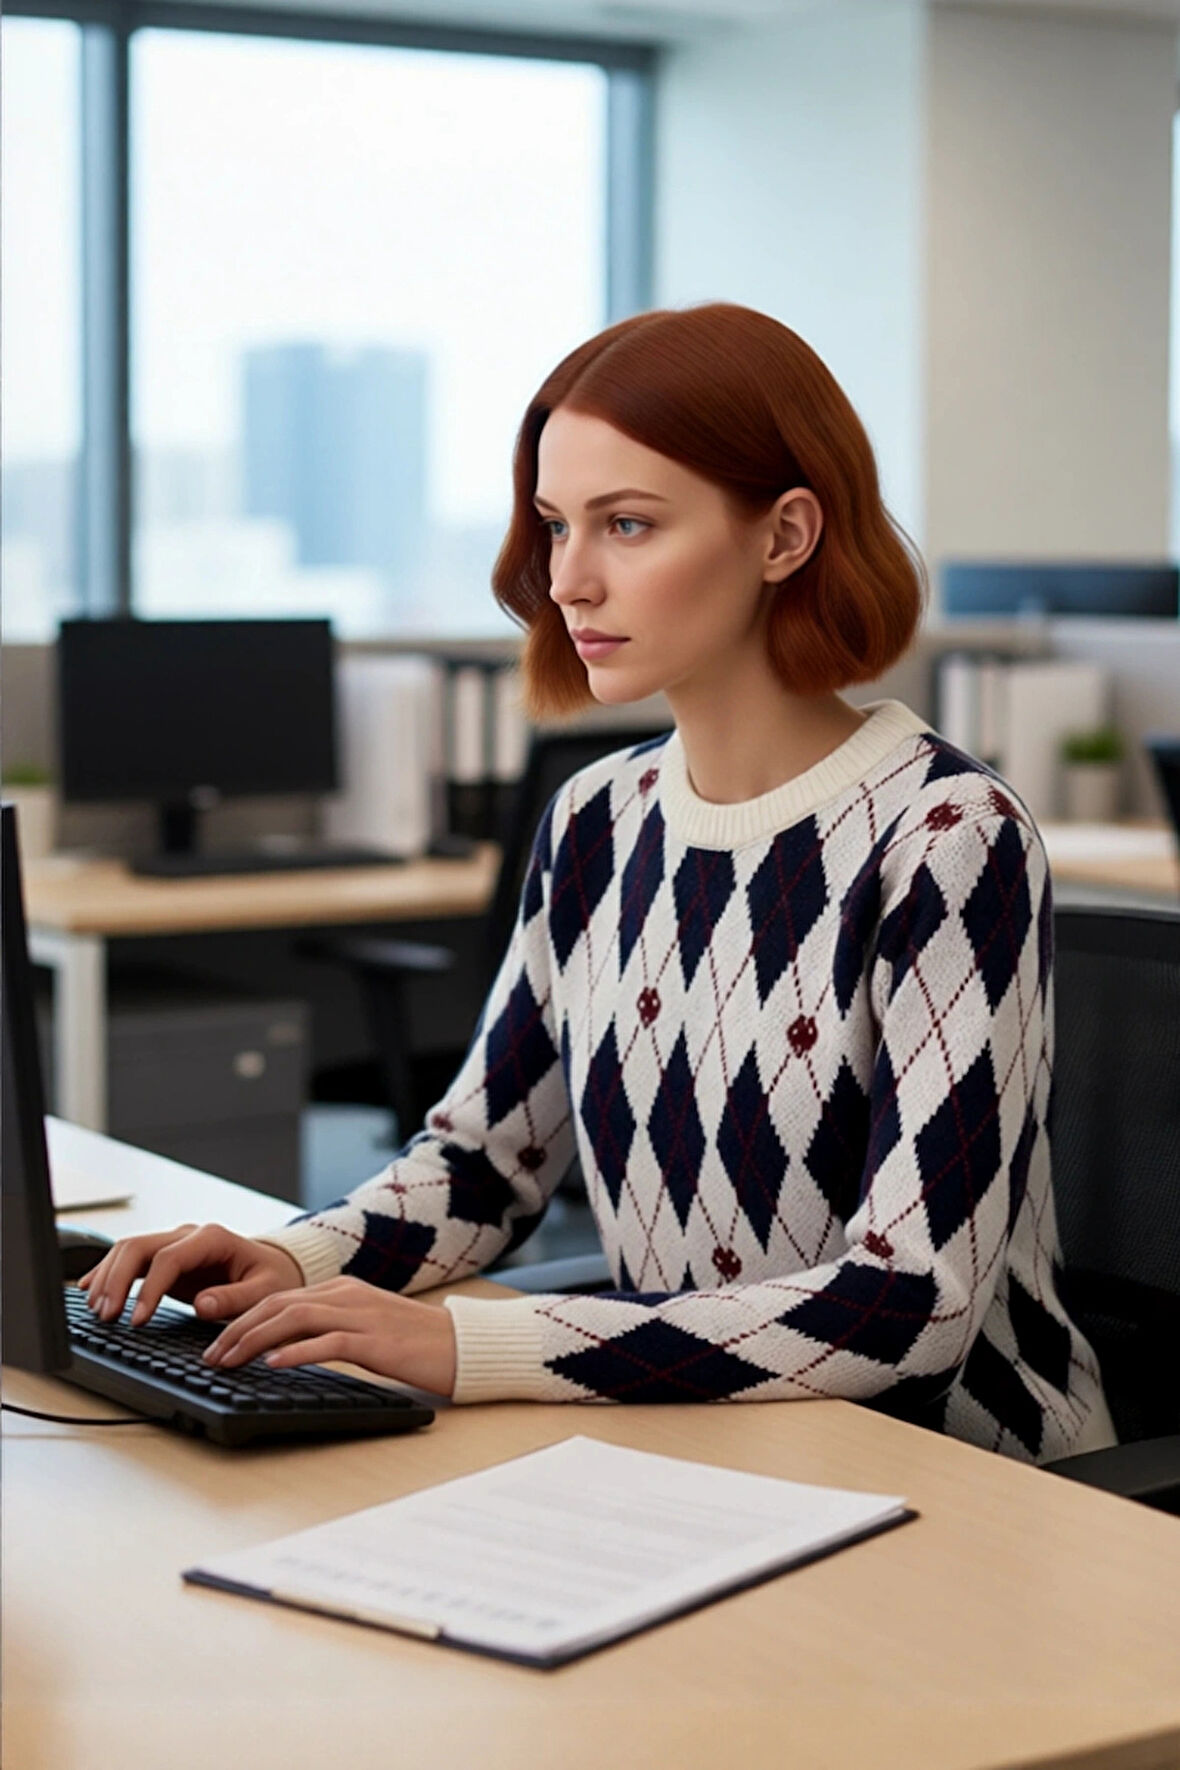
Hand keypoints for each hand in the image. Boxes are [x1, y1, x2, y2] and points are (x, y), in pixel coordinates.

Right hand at [77, 1223, 303, 1326]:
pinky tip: (89, 1290)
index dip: (149, 1289)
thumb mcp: (265, 1291)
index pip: (168, 1258)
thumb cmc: (272, 1278)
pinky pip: (130, 1260)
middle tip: (107, 1316)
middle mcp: (188, 1236)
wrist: (274, 1268)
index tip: (136, 1320)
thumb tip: (202, 1305)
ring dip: (108, 1278)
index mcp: (212, 1238)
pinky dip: (107, 1273)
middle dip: (117, 1280)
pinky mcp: (165, 1258)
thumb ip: (235, 1298)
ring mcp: (174, 1244)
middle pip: (139, 1246)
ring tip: (98, 1311)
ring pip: (128, 1250)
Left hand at [203, 1277, 457, 1397]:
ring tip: (228, 1361)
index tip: (216, 1342)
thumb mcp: (366, 1327)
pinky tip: (273, 1364)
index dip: (242, 1318)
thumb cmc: (416, 1343)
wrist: (463, 1344)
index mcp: (342, 1289)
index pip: (279, 1297)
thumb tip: (284, 1349)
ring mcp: (361, 1315)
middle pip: (278, 1304)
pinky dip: (296, 1351)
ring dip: (254, 1340)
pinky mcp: (376, 1340)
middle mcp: (346, 1295)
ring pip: (294, 1318)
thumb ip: (330, 1328)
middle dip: (236, 1329)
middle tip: (210, 1356)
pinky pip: (328, 1342)